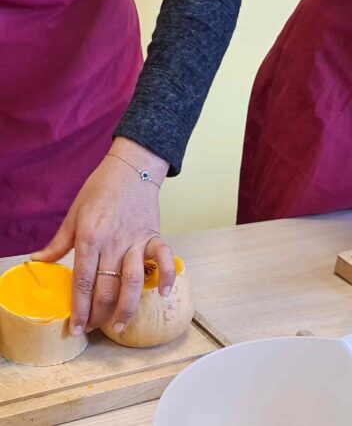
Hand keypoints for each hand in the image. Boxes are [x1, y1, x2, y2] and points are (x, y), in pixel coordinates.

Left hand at [31, 138, 175, 335]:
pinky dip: (166, 276)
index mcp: (90, 237)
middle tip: (94, 329)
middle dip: (99, 314)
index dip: (79, 308)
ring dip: (127, 307)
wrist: (130, 168)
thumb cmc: (99, 189)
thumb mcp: (74, 213)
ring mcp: (136, 240)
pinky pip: (164, 258)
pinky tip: (163, 294)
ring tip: (120, 326)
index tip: (76, 327)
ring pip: (133, 280)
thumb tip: (37, 261)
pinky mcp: (154, 235)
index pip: (82, 280)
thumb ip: (58, 242)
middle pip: (106, 287)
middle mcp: (113, 242)